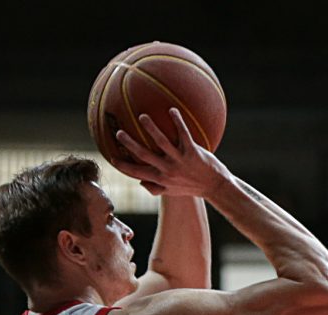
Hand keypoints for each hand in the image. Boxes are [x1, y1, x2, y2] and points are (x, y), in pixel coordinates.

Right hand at [113, 108, 227, 197]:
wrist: (215, 187)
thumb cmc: (192, 187)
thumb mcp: (172, 191)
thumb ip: (156, 188)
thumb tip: (140, 182)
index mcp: (161, 179)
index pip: (137, 172)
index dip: (124, 166)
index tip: (111, 158)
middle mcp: (168, 170)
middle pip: (144, 155)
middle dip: (130, 144)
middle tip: (119, 132)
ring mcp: (180, 160)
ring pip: (162, 142)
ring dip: (151, 128)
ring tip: (141, 116)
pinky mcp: (193, 152)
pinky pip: (184, 134)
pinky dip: (178, 121)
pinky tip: (172, 110)